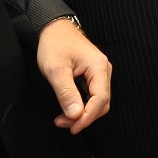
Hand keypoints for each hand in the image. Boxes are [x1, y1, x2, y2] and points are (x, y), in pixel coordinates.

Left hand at [37, 17, 111, 134]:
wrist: (55, 29)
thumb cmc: (55, 45)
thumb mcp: (56, 70)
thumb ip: (66, 93)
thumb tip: (75, 115)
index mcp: (98, 67)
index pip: (100, 99)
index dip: (87, 117)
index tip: (72, 127)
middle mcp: (103, 70)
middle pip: (102, 103)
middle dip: (84, 117)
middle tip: (63, 123)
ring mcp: (99, 72)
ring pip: (98, 101)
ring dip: (83, 113)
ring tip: (62, 117)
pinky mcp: (93, 75)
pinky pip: (93, 95)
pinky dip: (82, 105)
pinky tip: (68, 107)